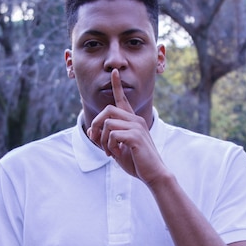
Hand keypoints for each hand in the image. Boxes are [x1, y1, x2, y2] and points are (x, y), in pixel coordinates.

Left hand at [87, 69, 166, 184]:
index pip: (123, 99)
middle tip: (95, 141)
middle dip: (95, 125)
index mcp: (133, 121)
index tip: (114, 72)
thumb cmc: (137, 163)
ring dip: (102, 140)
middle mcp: (136, 120)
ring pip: (107, 123)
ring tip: (109, 152)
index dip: (117, 85)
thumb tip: (92, 133)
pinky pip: (112, 135)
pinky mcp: (135, 136)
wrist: (154, 174)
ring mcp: (136, 126)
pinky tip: (116, 154)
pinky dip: (109, 146)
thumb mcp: (119, 148)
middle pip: (107, 110)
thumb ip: (107, 139)